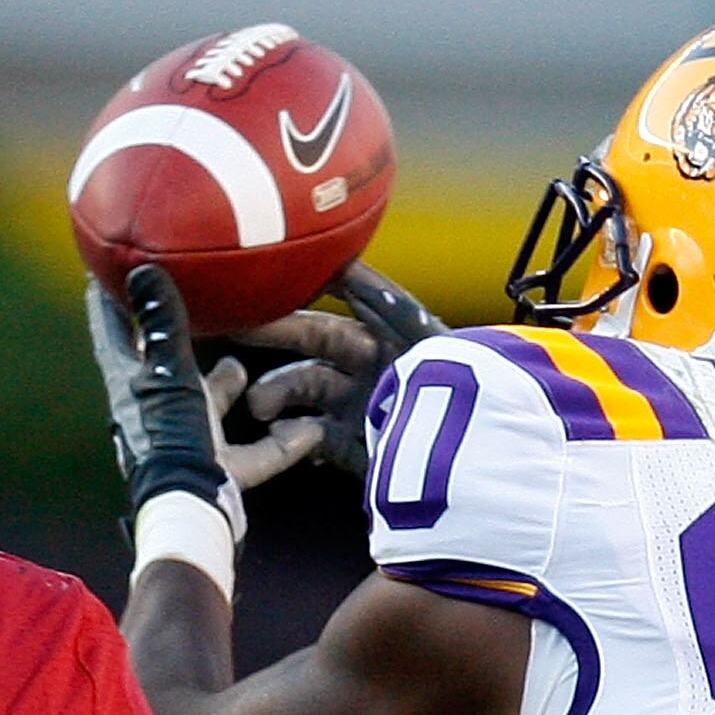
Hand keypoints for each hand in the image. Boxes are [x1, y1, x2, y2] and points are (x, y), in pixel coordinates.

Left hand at [86, 267, 324, 532]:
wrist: (191, 510)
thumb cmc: (172, 437)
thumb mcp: (169, 372)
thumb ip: (163, 322)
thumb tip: (142, 269)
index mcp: (130, 384)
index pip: (110, 330)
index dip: (108, 297)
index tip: (107, 264)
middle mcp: (152, 412)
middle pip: (162, 367)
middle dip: (176, 339)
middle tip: (193, 305)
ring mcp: (184, 444)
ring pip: (204, 408)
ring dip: (223, 388)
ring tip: (243, 366)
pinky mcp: (217, 473)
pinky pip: (252, 454)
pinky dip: (280, 443)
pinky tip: (309, 431)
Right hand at [229, 262, 451, 479]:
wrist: (476, 451)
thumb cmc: (457, 384)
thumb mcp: (418, 334)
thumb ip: (381, 300)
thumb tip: (342, 263)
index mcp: (391, 338)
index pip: (343, 307)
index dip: (308, 293)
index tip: (270, 281)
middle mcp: (375, 370)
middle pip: (316, 347)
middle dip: (279, 338)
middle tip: (239, 331)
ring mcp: (365, 410)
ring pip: (309, 392)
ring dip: (279, 394)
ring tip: (260, 406)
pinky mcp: (361, 450)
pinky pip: (318, 439)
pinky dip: (297, 438)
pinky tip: (280, 434)